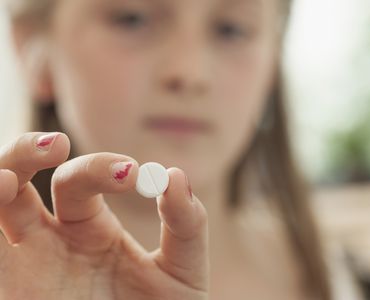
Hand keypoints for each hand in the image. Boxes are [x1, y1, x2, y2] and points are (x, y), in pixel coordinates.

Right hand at [0, 132, 208, 299]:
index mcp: (91, 228)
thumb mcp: (181, 271)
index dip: (103, 168)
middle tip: (59, 145)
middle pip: (22, 177)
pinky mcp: (10, 292)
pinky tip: (1, 196)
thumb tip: (174, 176)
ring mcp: (24, 265)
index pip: (83, 179)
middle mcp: (51, 239)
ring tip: (8, 178)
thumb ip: (186, 224)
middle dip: (30, 152)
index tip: (134, 174)